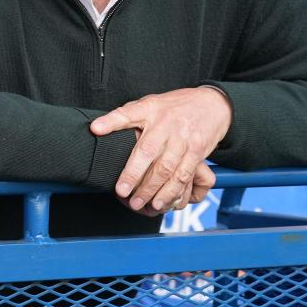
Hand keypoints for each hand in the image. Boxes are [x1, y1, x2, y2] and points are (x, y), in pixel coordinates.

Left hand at [90, 87, 231, 213]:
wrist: (211, 105)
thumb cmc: (173, 106)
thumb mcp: (149, 103)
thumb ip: (127, 115)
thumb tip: (97, 127)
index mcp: (150, 109)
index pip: (127, 113)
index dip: (111, 121)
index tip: (95, 130)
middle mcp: (166, 125)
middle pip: (148, 150)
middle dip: (134, 174)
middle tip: (122, 192)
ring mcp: (183, 139)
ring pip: (167, 168)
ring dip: (153, 189)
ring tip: (140, 204)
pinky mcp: (196, 152)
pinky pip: (184, 175)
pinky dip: (173, 192)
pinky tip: (162, 202)